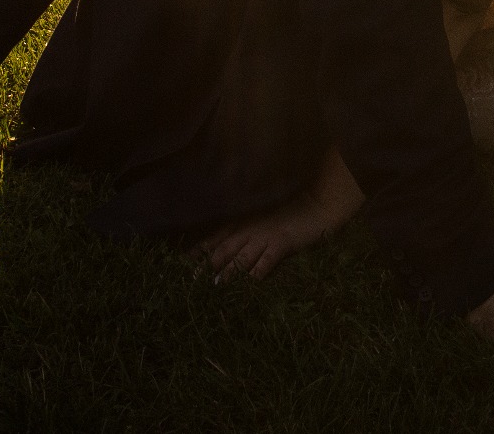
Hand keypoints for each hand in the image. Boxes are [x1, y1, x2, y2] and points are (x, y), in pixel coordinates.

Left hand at [197, 190, 352, 281]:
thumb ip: (242, 239)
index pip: (211, 242)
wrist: (316, 206)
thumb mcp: (259, 225)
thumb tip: (220, 260)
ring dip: (227, 273)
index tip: (177, 270)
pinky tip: (251, 283)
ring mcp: (264, 236)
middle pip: (220, 252)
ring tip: (214, 288)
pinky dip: (258, 271)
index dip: (195, 256)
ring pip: (240, 257)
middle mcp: (247, 231)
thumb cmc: (287, 217)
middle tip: (188, 286)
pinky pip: (267, 259)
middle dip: (204, 269)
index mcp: (240, 226)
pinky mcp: (282, 243)